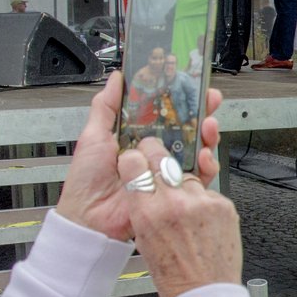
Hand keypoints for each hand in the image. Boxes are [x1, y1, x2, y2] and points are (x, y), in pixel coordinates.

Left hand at [55, 72, 221, 241]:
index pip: (165, 113)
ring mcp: (166, 171)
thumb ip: (106, 107)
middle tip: (209, 100)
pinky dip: (207, 166)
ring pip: (197, 150)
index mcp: (138, 137)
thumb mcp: (93, 136)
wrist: (89, 217)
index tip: (190, 84)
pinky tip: (205, 155)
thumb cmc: (86, 181)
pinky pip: (198, 178)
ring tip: (208, 125)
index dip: (180, 99)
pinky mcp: (174, 191)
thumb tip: (117, 79)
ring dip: (207, 135)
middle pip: (187, 128)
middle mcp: (155, 152)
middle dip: (202, 112)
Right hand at [123, 138, 240, 296]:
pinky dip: (204, 201)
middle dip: (157, 155)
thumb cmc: (175, 275)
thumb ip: (142, 208)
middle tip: (158, 162)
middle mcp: (174, 202)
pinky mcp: (223, 204)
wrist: (207, 292)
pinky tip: (202, 221)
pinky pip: (208, 191)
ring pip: (187, 175)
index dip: (134, 158)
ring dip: (184, 186)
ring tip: (185, 212)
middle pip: (160, 156)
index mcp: (147, 213)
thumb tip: (143, 184)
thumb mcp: (144, 240)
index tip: (136, 158)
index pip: (133, 163)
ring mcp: (201, 202)